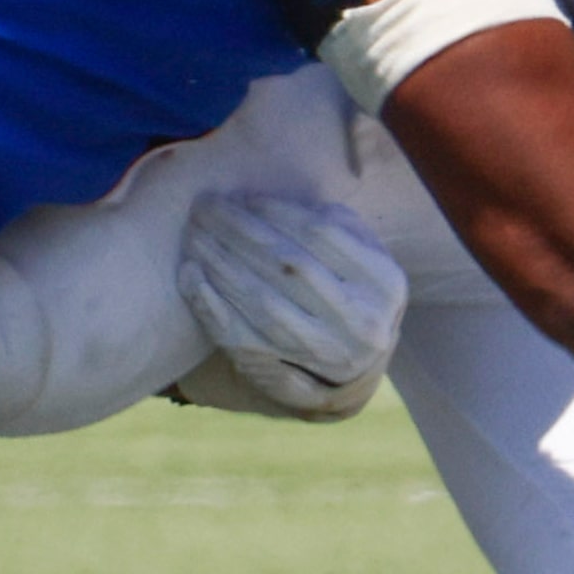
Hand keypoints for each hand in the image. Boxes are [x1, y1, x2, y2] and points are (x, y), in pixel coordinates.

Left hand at [177, 194, 405, 422]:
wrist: (354, 363)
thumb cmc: (351, 289)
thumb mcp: (363, 255)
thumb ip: (335, 224)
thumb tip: (275, 202)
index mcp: (383, 282)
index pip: (321, 234)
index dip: (277, 211)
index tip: (244, 196)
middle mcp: (359, 321)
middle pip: (287, 265)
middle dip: (240, 231)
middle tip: (205, 207)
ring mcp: (322, 352)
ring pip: (261, 301)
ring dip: (219, 261)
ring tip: (194, 234)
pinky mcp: (289, 376)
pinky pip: (239, 335)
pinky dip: (209, 303)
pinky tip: (190, 273)